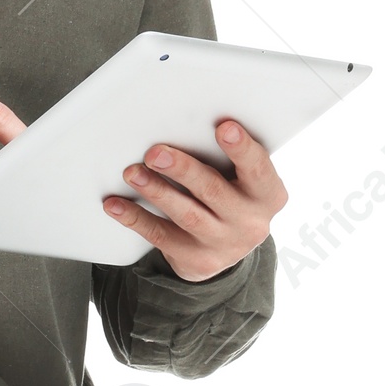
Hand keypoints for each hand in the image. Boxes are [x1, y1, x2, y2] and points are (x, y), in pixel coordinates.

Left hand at [102, 116, 287, 276]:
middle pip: (213, 191)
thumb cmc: (235, 199)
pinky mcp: (195, 259)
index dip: (241, 148)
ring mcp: (222, 243)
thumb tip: (191, 125)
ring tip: (133, 173)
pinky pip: (160, 235)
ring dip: (156, 191)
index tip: (224, 127)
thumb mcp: (246, 181)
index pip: (258, 168)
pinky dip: (135, 217)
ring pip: (185, 214)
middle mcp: (250, 222)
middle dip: (183, 169)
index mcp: (268, 194)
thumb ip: (231, 158)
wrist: (228, 251)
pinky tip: (117, 204)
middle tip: (155, 153)